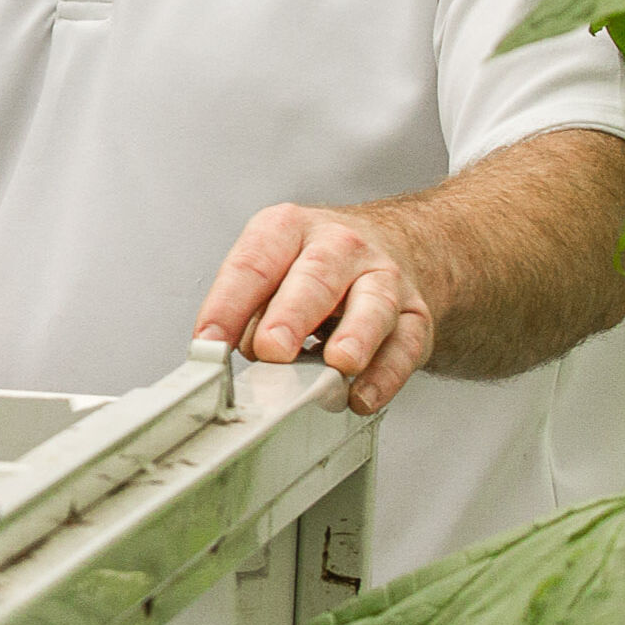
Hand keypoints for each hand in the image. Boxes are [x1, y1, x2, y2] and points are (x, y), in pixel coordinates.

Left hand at [194, 203, 434, 414]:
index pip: (254, 264)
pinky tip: (362, 396)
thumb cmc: (318, 263)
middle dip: (291, 316)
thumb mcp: (273, 265)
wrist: (393, 245)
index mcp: (289, 229)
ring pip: (373, 305)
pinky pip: (404, 345)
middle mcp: (339, 247)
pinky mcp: (415, 316)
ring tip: (338, 365)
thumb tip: (224, 351)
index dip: (227, 305)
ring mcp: (382, 279)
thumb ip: (248, 306)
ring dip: (354, 338)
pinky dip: (385, 375)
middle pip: (315, 278)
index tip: (209, 343)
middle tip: (271, 350)